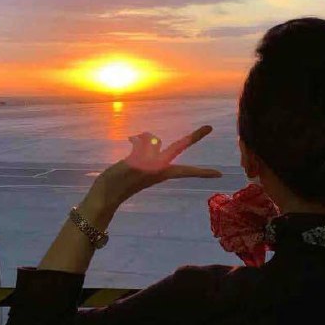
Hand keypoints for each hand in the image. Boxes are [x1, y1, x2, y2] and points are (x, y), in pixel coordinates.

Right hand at [88, 125, 221, 210]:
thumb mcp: (134, 167)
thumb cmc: (119, 183)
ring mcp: (148, 166)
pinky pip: (144, 147)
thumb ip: (145, 152)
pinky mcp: (137, 163)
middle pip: (178, 149)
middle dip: (192, 139)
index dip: (202, 171)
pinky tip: (130, 139)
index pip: (186, 169)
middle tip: (209, 128)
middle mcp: (157, 168)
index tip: (220, 174)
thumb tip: (153, 140)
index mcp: (160, 170)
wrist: (104, 196)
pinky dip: (139, 141)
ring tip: (134, 138)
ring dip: (152, 139)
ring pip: (158, 145)